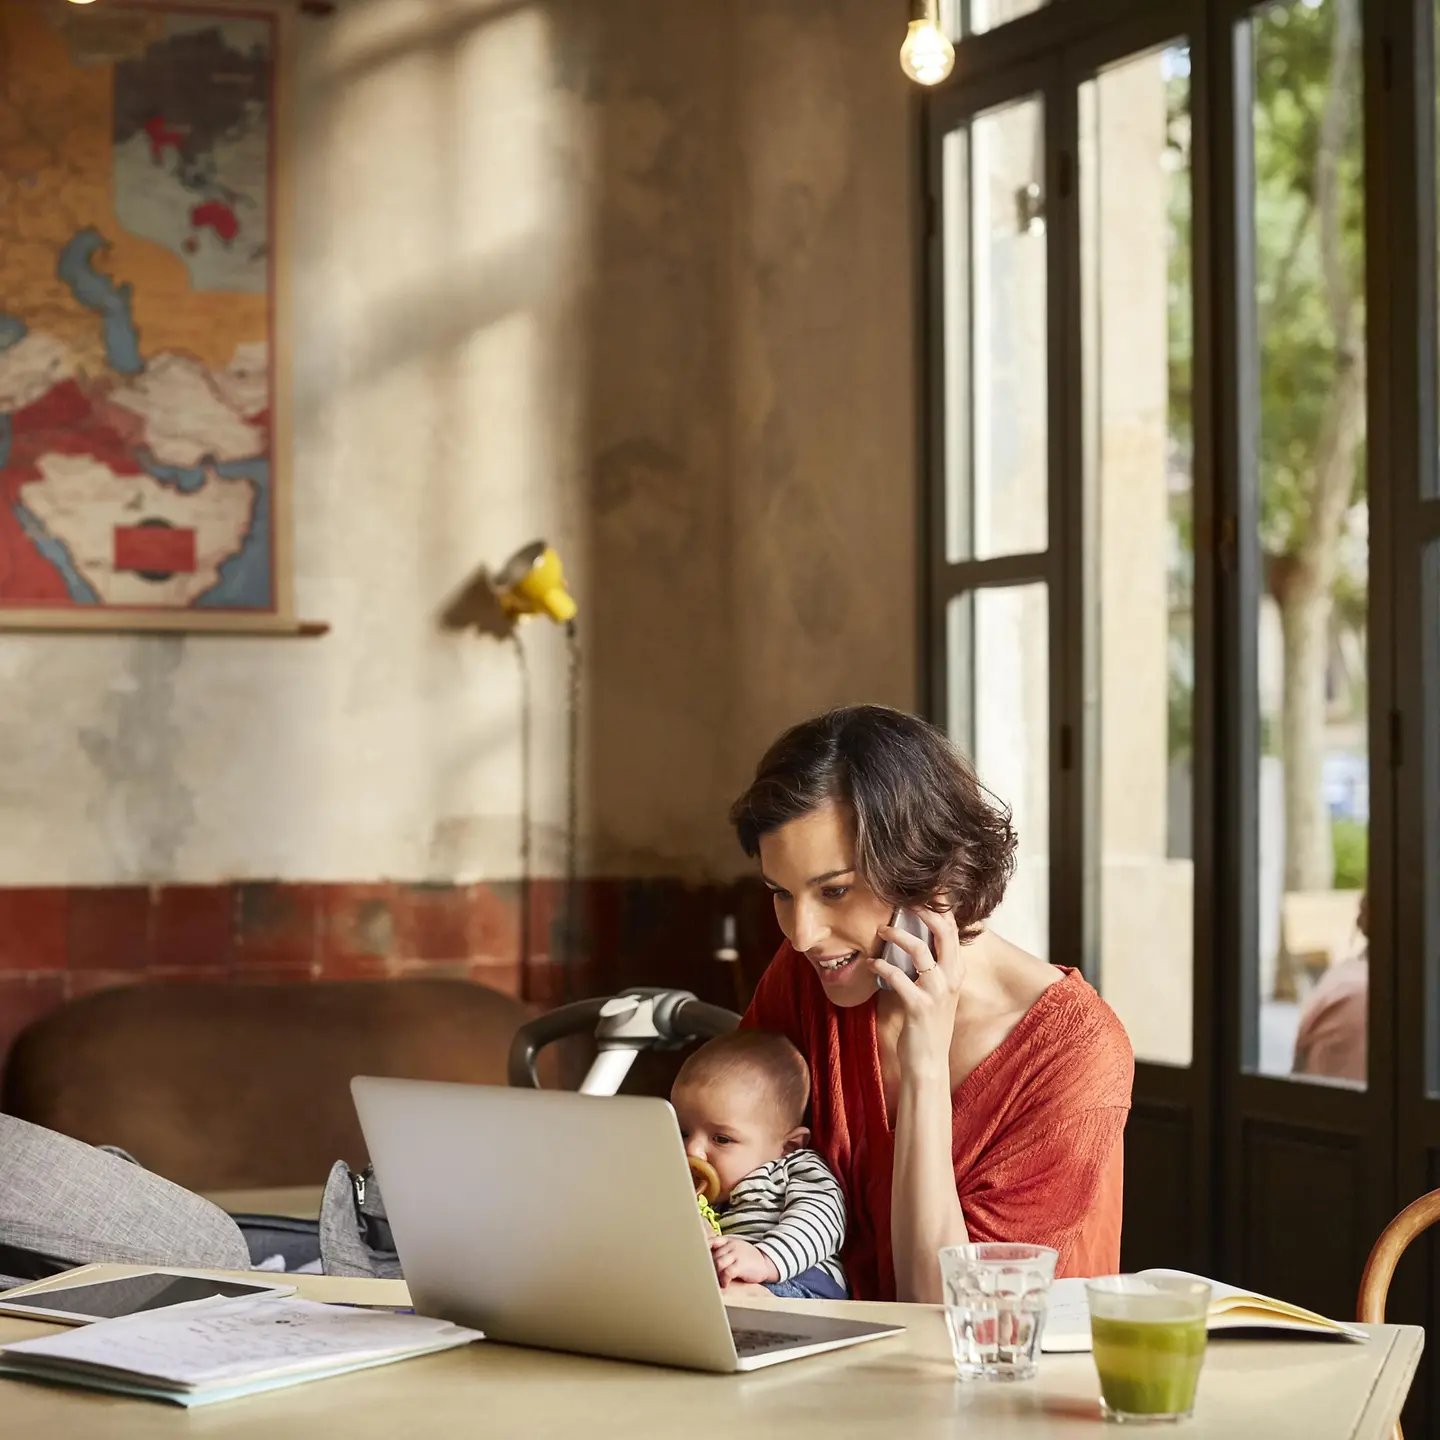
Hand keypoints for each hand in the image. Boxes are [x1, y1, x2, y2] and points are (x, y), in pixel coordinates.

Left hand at [709, 1234, 779, 1287]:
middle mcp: (731, 1246)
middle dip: (709, 1267)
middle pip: (713, 1255)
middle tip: (707, 1276)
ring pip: (718, 1263)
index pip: (712, 1241)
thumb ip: (722, 1251)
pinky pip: (728, 1272)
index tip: (694, 1256)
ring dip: (715, 1273)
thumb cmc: (747, 1258)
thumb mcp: (735, 1249)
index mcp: (728, 1241)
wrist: (766, 1263)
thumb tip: (704, 1260)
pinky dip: (724, 1279)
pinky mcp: (741, 1265)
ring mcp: (736, 1255)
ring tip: (715, 1281)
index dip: (702, 1248)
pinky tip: (725, 1284)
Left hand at [869, 905, 964, 1081]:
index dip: (940, 907)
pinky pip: (898, 977)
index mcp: (956, 971)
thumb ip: (929, 966)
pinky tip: (870, 964)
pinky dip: (881, 966)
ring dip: (897, 935)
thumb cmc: (927, 1024)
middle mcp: (951, 978)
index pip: (953, 930)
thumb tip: (910, 937)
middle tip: (903, 900)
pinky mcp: (919, 1007)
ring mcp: (937, 992)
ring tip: (880, 930)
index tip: (922, 890)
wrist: (928, 1063)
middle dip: (924, 910)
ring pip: (920, 950)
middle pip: (944, 931)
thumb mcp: (935, 991)